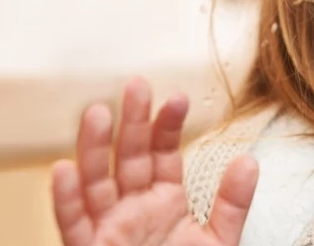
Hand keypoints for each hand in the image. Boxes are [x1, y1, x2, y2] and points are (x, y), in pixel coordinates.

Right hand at [51, 77, 258, 245]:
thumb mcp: (219, 241)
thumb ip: (233, 204)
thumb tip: (249, 161)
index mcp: (164, 202)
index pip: (163, 155)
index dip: (167, 126)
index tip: (178, 97)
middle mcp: (133, 210)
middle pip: (128, 159)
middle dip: (131, 122)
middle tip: (136, 84)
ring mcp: (109, 230)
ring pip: (96, 183)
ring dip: (94, 149)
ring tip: (98, 113)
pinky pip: (73, 226)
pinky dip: (66, 200)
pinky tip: (63, 170)